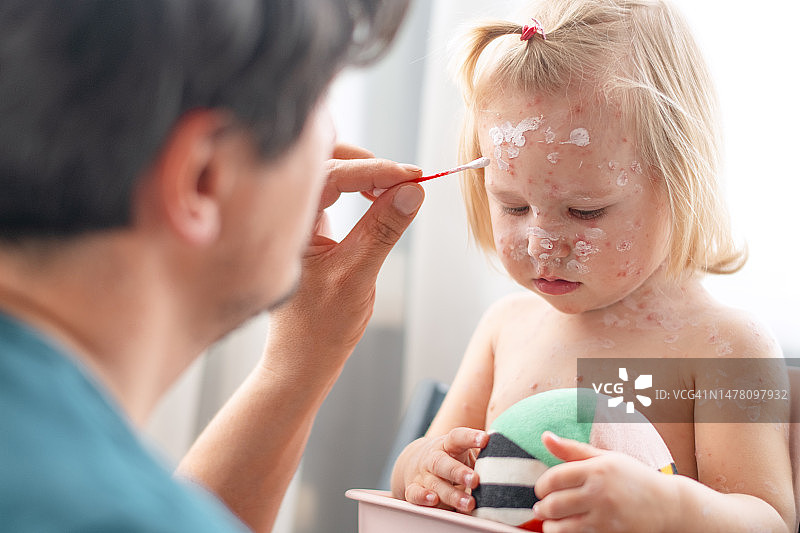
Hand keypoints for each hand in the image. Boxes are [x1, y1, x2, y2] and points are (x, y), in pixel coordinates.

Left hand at [264, 144, 423, 379]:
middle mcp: (290, 215)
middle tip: (404, 178)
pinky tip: (380, 199)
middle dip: (366, 161)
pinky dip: (360, 188)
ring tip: (397, 188)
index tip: (411, 176)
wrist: (302, 359)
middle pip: (325, 160)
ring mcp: (300, 220)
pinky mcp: (312, 228)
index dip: (375, 170)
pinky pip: (334, 191)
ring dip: (365, 173)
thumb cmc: (318, 327)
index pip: (331, 175)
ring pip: (330, 172)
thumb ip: (384, 229)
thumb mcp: (358, 275)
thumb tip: (412, 192)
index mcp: (289, 224)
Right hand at [402, 428, 488, 513]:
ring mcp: (422, 474)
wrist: (415, 461)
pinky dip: (422, 497)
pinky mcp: (413, 488)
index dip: (470, 437)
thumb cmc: (450, 457)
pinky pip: (415, 494)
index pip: (457, 437)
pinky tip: (433, 500)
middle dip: (459, 472)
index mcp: (447, 445)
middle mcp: (433, 458)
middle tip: (475, 480)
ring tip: (469, 503)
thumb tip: (511, 455)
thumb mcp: (463, 451)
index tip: (486, 439)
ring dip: (451, 494)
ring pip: (434, 483)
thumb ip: (482, 454)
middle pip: (442, 463)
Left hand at [533, 432, 672, 532]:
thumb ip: (572, 449)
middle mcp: (600, 493)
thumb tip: (545, 436)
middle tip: (541, 508)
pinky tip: (568, 529)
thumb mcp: (605, 458)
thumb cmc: (633, 477)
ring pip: (562, 527)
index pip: (553, 478)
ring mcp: (606, 517)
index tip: (541, 490)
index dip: (541, 486)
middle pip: (554, 504)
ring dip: (550, 525)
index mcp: (597, 470)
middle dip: (542, 508)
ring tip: (550, 522)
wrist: (669, 506)